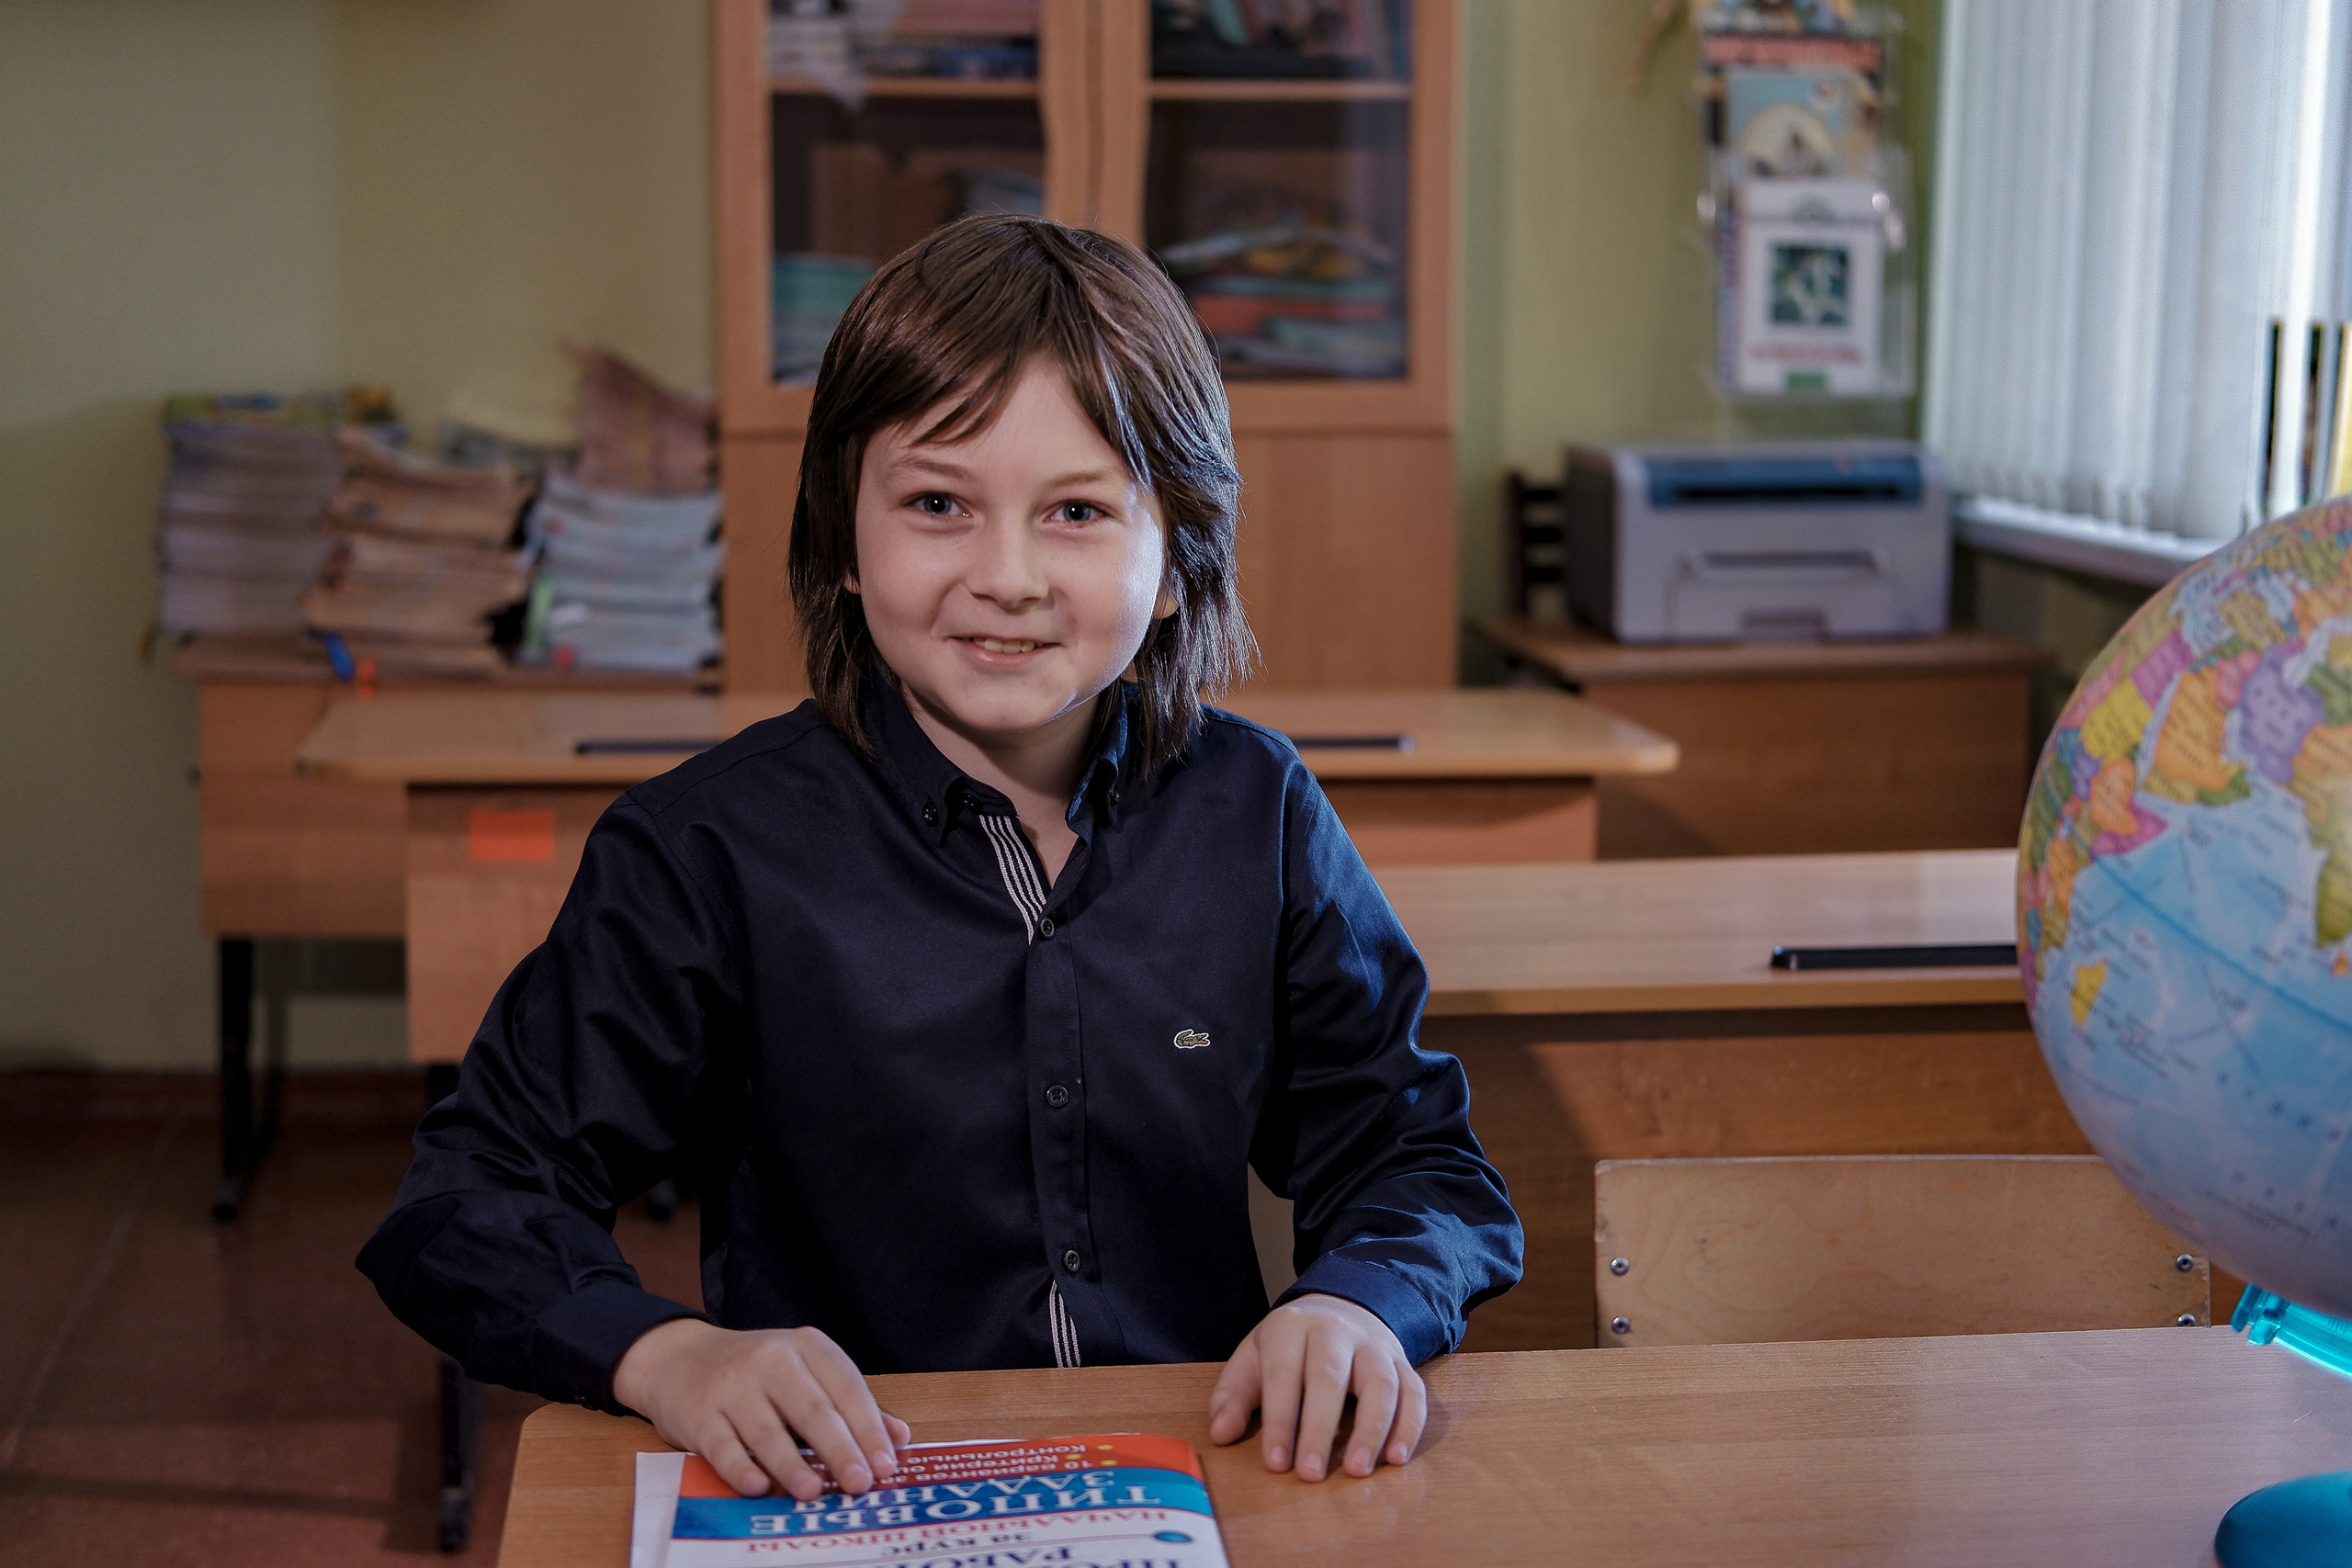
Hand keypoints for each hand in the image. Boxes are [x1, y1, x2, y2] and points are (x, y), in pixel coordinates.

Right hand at [612, 1318, 910, 1499]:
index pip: (846, 1387)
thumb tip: (899, 1437)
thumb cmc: (755, 1372)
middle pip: (812, 1410)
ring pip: (768, 1430)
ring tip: (814, 1492)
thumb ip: (849, 1404)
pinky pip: (722, 1445)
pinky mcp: (700, 1413)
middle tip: (860, 1483)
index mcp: (807, 1347)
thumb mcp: (805, 1372)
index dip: (869, 1428)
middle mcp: (772, 1360)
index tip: (887, 1465)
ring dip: (792, 1465)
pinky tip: (757, 1487)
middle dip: (840, 1449)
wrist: (679, 1359)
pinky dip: (740, 1468)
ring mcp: (733, 1386)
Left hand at [1205, 1293, 1424, 1481]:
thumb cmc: (1289, 1346)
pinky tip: (1396, 1457)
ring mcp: (1373, 1345)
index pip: (1283, 1374)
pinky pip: (1413, 1392)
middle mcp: (1335, 1331)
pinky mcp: (1402, 1362)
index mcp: (1291, 1328)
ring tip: (1359, 1470)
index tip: (1275, 1463)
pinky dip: (1409, 1426)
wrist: (1340, 1308)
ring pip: (1379, 1383)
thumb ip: (1233, 1395)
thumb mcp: (1253, 1358)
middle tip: (1310, 1474)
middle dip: (1319, 1429)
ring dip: (1372, 1429)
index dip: (1279, 1420)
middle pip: (1329, 1378)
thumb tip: (1221, 1433)